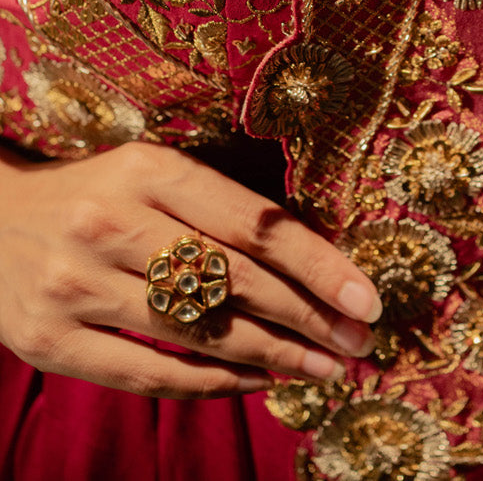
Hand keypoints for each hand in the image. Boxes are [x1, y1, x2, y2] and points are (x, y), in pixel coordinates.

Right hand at [0, 141, 381, 398]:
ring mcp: (75, 285)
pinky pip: (149, 375)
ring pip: (197, 333)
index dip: (318, 265)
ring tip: (323, 370)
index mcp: (146, 167)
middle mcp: (110, 221)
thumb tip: (317, 259)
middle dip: (309, 319)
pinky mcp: (48, 340)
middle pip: (233, 280)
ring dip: (274, 358)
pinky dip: (212, 383)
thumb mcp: (150, 173)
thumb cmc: (95, 194)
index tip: (366, 299)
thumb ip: (219, 208)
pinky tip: (256, 382)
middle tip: (360, 343)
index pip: (252, 222)